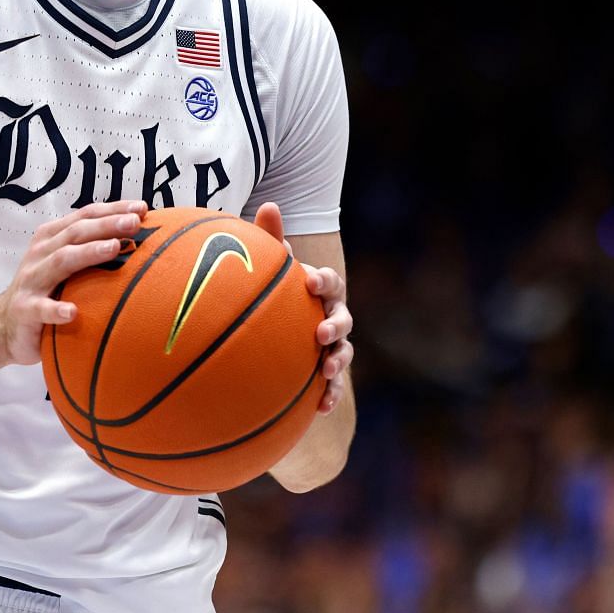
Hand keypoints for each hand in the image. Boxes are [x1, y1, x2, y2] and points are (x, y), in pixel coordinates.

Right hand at [0, 200, 148, 365]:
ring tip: (114, 248)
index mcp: (52, 238)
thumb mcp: (64, 264)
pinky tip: (72, 313)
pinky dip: (56, 310)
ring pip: (61, 261)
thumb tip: (137, 239)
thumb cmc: (45, 290)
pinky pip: (41, 309)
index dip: (112, 209)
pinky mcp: (25, 310)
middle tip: (134, 223)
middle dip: (106, 225)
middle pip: (76, 233)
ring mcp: (31, 281)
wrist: (2, 325)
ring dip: (88, 253)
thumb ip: (90, 251)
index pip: (84, 217)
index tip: (142, 208)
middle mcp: (41, 254)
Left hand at [252, 202, 353, 414]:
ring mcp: (331, 347)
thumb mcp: (272, 271)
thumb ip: (271, 241)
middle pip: (342, 318)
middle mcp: (330, 317)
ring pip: (344, 353)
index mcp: (318, 292)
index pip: (328, 283)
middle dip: (335, 324)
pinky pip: (332, 386)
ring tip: (327, 371)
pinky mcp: (324, 374)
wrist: (277, 338)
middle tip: (321, 332)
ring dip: (338, 361)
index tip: (309, 281)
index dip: (323, 281)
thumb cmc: (275, 296)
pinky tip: (321, 408)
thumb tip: (270, 205)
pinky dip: (330, 395)